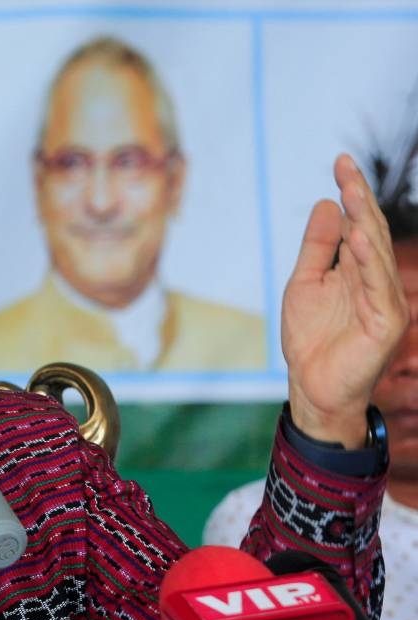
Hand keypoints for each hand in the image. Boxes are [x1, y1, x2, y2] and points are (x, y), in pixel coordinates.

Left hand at [282, 154, 407, 446]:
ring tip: (352, 194)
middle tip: (346, 167)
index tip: (340, 162)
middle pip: (372, 232)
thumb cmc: (310, 339)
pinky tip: (358, 240)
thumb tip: (325, 204)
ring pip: (377, 256)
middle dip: (360, 199)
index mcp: (359, 270)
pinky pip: (377, 288)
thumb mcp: (305, 283)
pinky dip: (368, 263)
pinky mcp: (386, 324)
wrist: (312, 386)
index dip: (352, 193)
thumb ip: (316, 247)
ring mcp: (386, 302)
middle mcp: (377, 281)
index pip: (359, 224)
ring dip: (366, 223)